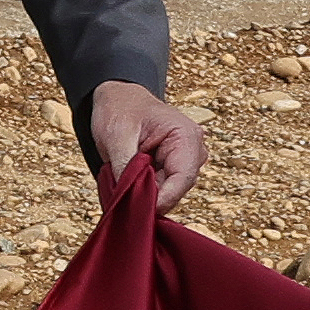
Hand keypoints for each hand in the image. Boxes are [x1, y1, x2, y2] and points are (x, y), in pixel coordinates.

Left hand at [84, 79, 205, 203]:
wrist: (117, 99)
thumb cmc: (119, 109)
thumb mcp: (117, 136)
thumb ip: (125, 167)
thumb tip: (129, 199)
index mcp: (185, 135)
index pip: (183, 177)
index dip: (164, 198)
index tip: (142, 210)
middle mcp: (192, 149)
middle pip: (178, 188)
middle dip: (152, 198)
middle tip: (125, 202)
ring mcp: (183, 160)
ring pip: (169, 192)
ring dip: (147, 195)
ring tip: (123, 189)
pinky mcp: (172, 168)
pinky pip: (161, 189)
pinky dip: (145, 191)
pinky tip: (128, 186)